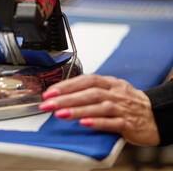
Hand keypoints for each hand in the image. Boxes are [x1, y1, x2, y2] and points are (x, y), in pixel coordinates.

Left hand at [39, 74, 159, 145]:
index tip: (49, 92)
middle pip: (89, 93)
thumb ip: (90, 90)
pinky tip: (84, 123)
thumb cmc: (128, 102)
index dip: (66, 85)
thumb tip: (64, 92)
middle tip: (47, 104)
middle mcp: (115, 93)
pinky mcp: (129, 124)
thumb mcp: (111, 89)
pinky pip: (113, 122)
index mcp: (109, 83)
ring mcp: (123, 108)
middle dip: (66, 98)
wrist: (156, 115)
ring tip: (60, 114)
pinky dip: (98, 122)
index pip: (85, 80)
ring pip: (99, 106)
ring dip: (77, 110)